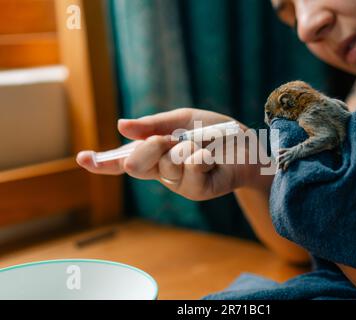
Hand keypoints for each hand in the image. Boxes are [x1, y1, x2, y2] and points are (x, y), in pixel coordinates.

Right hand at [76, 108, 271, 200]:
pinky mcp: (197, 191)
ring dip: (185, 146)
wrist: (249, 146)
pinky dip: (200, 154)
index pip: (124, 160)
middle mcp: (162, 172)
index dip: (102, 161)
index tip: (82, 158)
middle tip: (169, 139)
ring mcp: (179, 184)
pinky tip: (210, 155)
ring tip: (203, 146)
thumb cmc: (215, 134)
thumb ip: (154, 125)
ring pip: (166, 163)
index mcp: (155, 154)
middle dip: (150, 146)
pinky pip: (189, 168)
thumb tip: (120, 126)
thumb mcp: (183, 120)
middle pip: (137, 163)